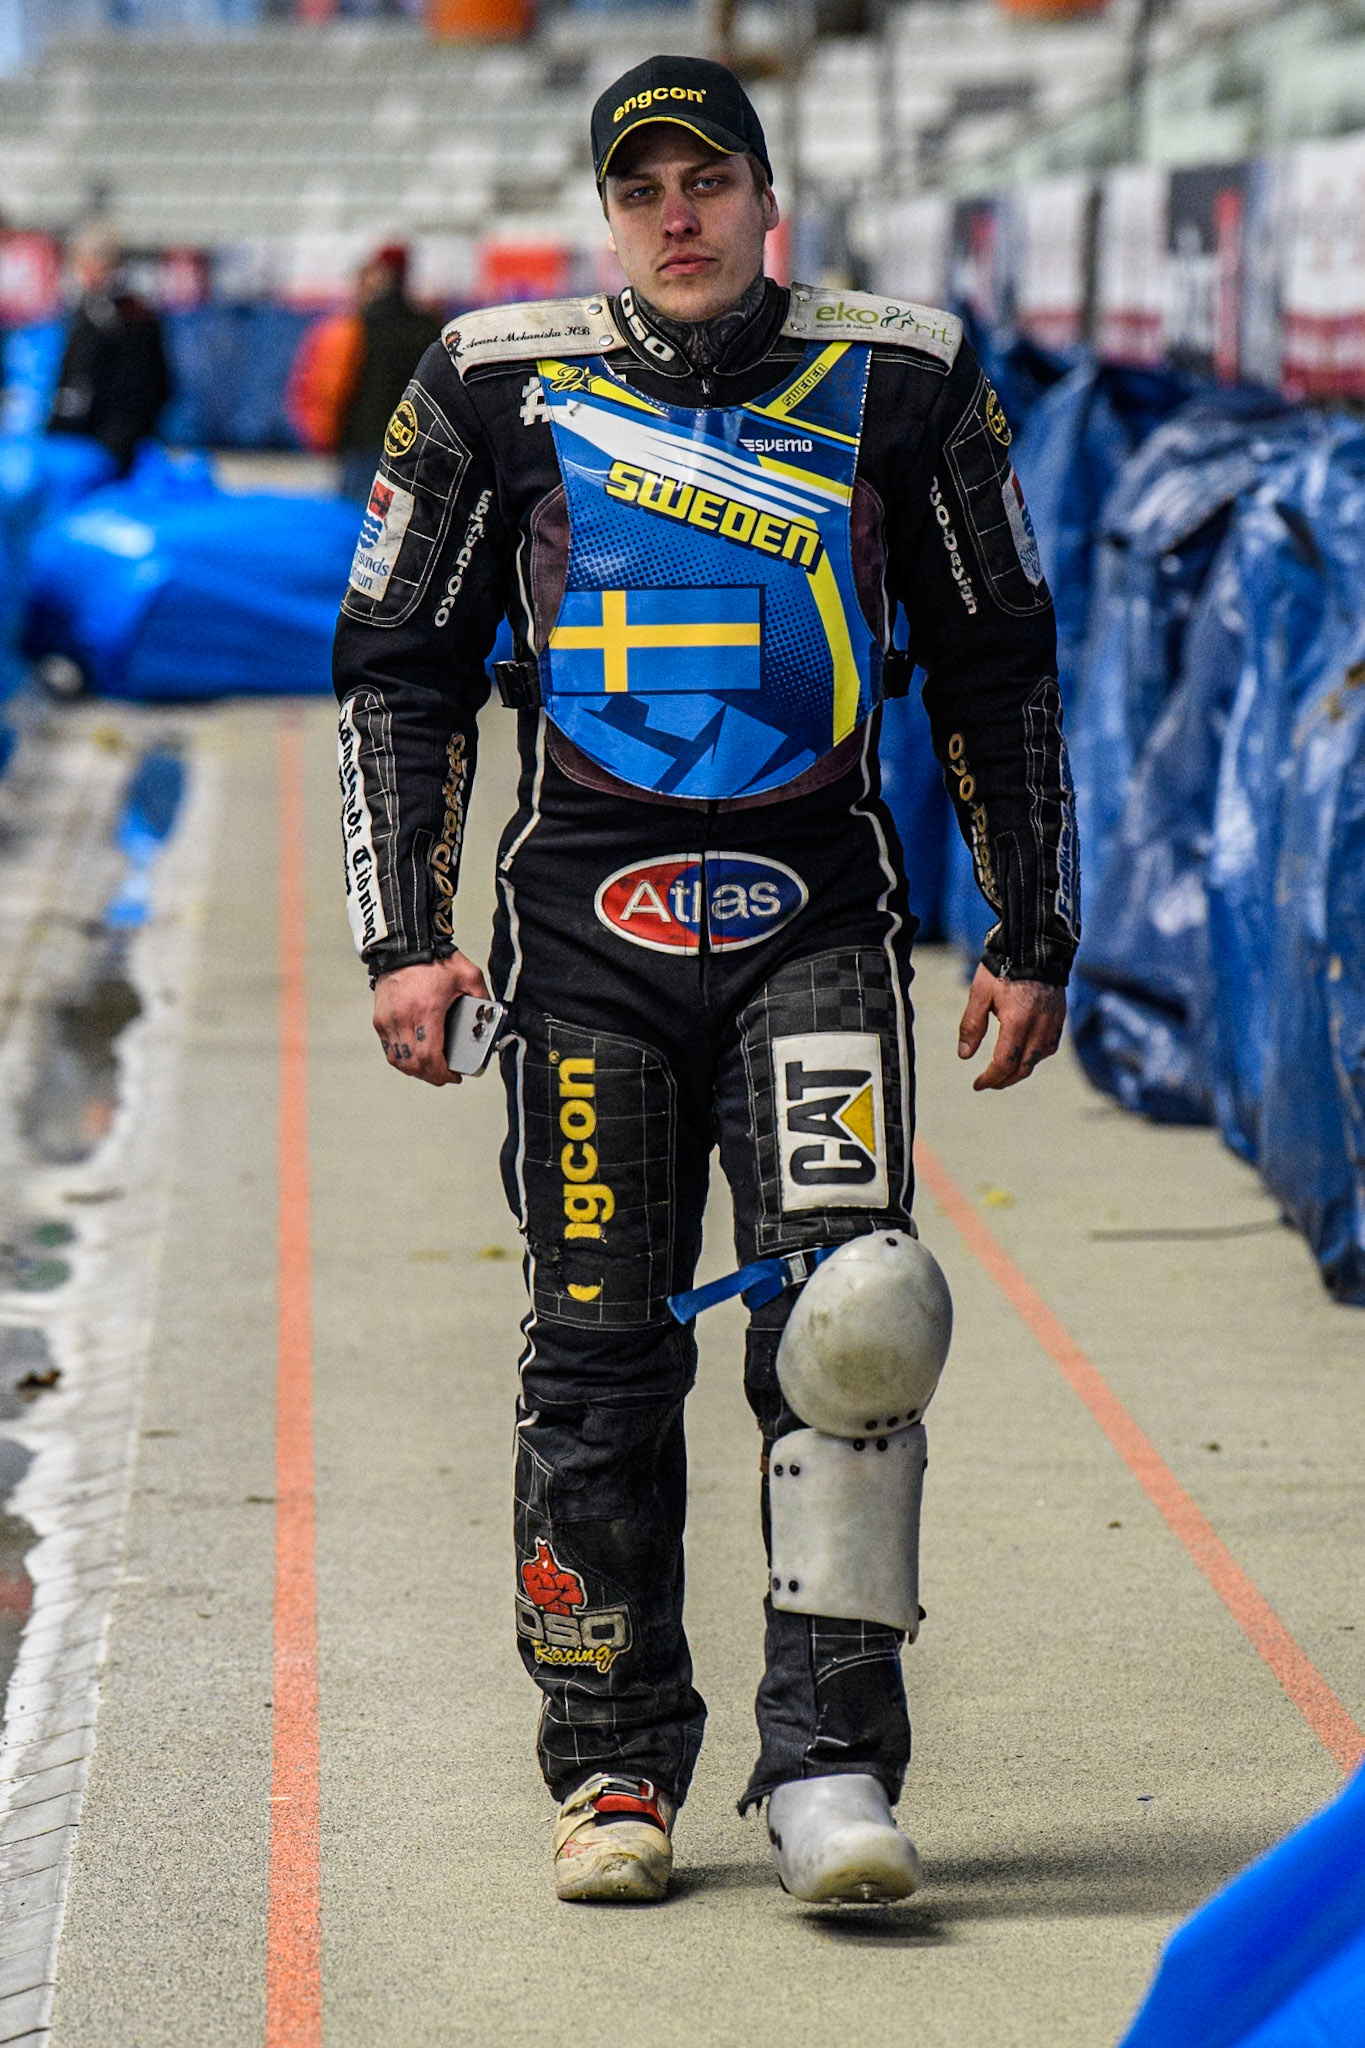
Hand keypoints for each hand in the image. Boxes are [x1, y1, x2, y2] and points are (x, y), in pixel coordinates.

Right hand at [372, 951, 489, 1086]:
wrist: (404, 945)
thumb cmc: (435, 959)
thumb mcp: (468, 976)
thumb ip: (483, 998)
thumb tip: (492, 1019)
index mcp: (425, 1010)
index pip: (429, 1057)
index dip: (442, 1073)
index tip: (454, 1076)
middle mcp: (402, 1018)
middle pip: (413, 1064)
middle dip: (431, 1076)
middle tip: (446, 1075)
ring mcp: (387, 1020)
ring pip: (398, 1060)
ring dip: (415, 1070)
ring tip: (431, 1069)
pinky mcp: (379, 1019)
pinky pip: (389, 1049)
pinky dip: (402, 1059)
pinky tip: (415, 1058)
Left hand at [957, 964, 1065, 1091]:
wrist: (1035, 946)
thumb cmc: (1002, 967)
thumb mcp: (979, 994)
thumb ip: (972, 1026)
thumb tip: (964, 1055)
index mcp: (1017, 1021)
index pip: (1005, 1063)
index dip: (991, 1078)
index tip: (978, 1084)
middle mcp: (1039, 1026)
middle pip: (1023, 1067)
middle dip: (1004, 1080)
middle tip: (988, 1082)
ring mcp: (1052, 1023)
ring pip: (1038, 1059)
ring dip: (1020, 1069)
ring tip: (1004, 1070)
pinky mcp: (1060, 1017)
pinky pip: (1049, 1046)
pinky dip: (1035, 1056)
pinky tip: (1023, 1054)